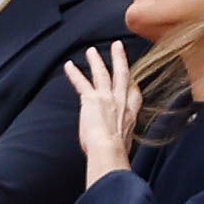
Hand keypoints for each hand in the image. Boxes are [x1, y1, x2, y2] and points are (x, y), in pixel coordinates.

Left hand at [67, 41, 142, 184]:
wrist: (109, 152)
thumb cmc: (117, 156)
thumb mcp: (126, 146)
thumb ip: (123, 142)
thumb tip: (118, 152)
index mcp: (131, 115)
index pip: (134, 94)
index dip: (132, 84)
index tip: (131, 77)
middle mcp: (122, 103)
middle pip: (122, 75)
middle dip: (120, 59)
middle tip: (118, 46)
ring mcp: (108, 98)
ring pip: (103, 73)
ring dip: (97, 60)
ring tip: (92, 50)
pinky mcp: (92, 99)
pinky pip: (82, 83)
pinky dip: (75, 74)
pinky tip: (69, 65)